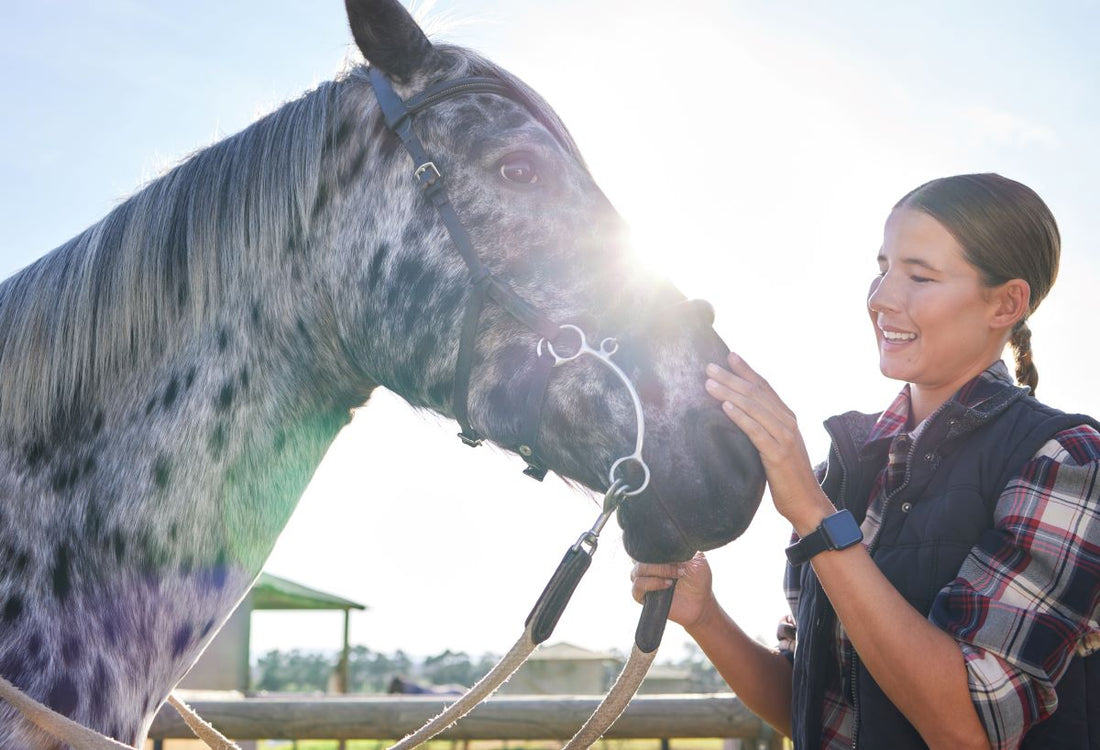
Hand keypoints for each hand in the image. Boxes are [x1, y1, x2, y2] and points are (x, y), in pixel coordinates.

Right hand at [630, 552, 716, 630]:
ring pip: (636, 571)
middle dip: (657, 561)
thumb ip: (681, 549)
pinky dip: (652, 584)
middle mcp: (647, 567)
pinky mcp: (642, 597)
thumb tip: (668, 542)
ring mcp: (643, 581)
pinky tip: (667, 585)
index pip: (643, 545)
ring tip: (674, 577)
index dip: (653, 545)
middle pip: (637, 557)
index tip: (670, 549)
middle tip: (677, 566)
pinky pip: (637, 587)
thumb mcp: (695, 559)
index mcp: (656, 555)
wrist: (701, 603)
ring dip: (656, 572)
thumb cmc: (698, 579)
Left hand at [704, 352, 832, 534]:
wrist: (807, 502)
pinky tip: (725, 408)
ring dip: (730, 393)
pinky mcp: (778, 454)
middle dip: (731, 378)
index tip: (729, 356)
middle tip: (709, 367)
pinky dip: (740, 417)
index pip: (764, 387)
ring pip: (754, 408)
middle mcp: (788, 422)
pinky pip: (756, 431)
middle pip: (756, 393)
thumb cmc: (787, 476)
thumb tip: (737, 415)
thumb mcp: (776, 445)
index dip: (747, 370)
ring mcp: (784, 437)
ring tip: (709, 383)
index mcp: (787, 417)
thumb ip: (763, 428)